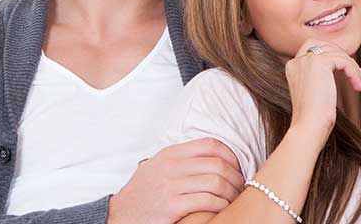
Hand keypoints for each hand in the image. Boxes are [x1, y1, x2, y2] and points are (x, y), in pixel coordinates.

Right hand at [107, 138, 243, 223]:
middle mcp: (170, 167)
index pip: (210, 145)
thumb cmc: (142, 193)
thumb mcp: (158, 167)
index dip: (231, 155)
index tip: (238, 168)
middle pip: (217, 164)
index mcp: (170, 154)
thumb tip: (214, 154)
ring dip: (232, 193)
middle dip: (236, 177)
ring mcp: (170, 186)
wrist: (119, 215)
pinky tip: (223, 209)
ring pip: (216, 183)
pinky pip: (208, 201)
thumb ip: (181, 158)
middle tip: (241, 187)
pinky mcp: (171, 206)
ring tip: (235, 200)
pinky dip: (222, 206)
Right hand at [285, 39, 360, 136]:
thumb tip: (345, 65)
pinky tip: (358, 87)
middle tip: (359, 75)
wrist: (309, 126)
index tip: (349, 73)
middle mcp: (297, 61)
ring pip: (337, 53)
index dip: (334, 56)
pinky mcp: (319, 62)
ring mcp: (306, 60)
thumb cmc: (314, 117)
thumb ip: (323, 76)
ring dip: (353, 68)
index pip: (314, 49)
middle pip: (326, 46)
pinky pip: (343, 61)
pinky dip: (354, 73)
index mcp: (293, 67)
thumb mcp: (317, 91)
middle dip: (344, 57)